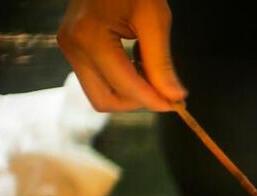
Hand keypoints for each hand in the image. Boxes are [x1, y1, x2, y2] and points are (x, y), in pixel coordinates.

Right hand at [58, 0, 185, 111]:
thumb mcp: (154, 21)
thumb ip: (162, 64)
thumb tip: (174, 97)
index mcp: (91, 39)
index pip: (126, 88)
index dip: (154, 100)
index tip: (177, 104)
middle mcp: (74, 48)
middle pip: (106, 100)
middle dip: (138, 101)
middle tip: (164, 89)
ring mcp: (69, 49)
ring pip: (99, 94)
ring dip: (129, 93)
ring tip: (149, 72)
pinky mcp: (72, 49)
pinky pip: (97, 80)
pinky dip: (119, 82)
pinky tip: (136, 64)